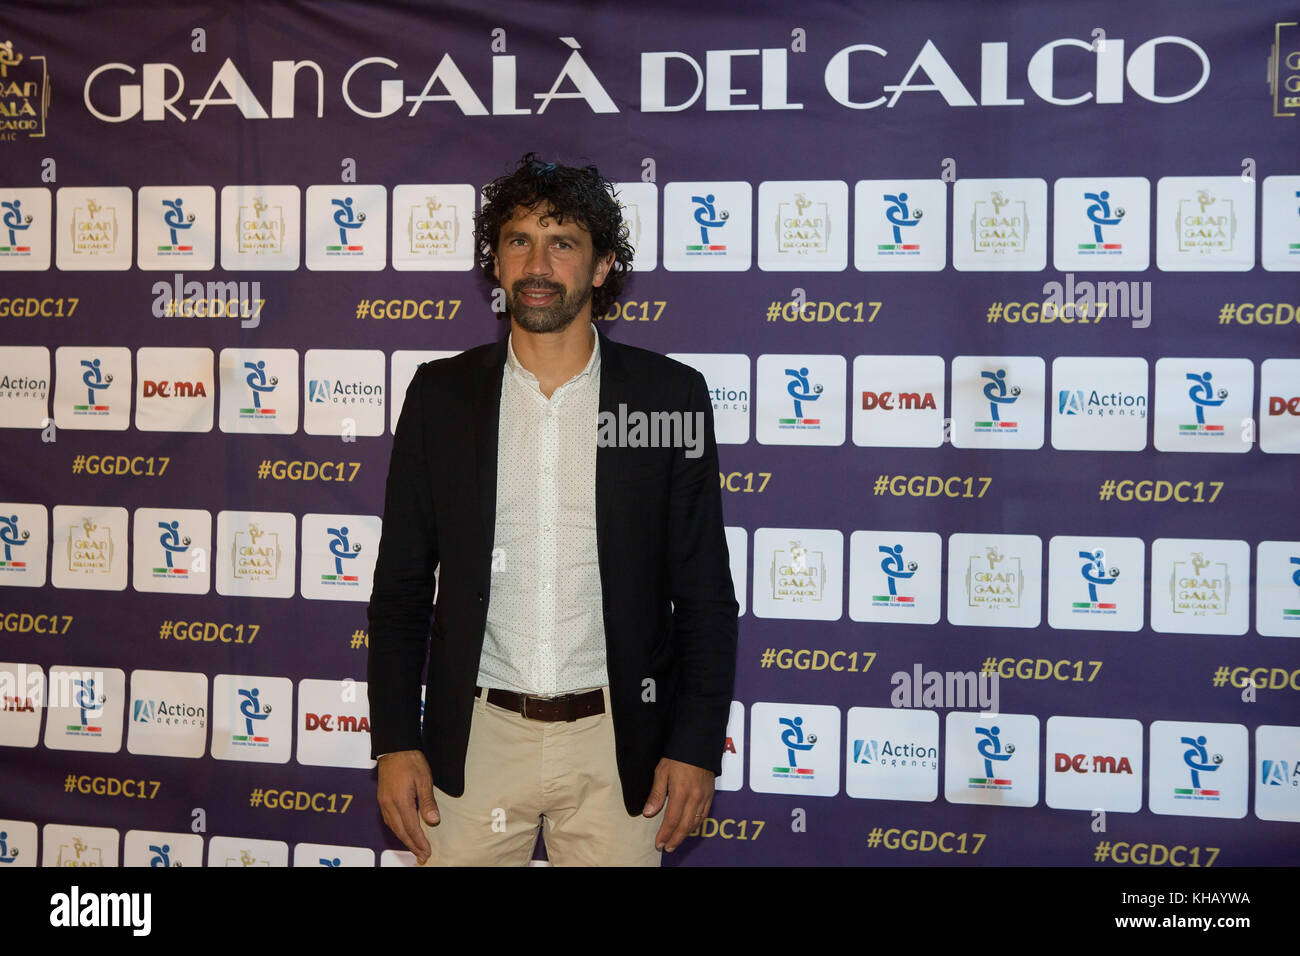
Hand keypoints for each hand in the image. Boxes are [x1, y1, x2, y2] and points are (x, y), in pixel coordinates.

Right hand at [376, 749, 438, 864]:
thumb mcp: (424, 779)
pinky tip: (403, 832)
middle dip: (412, 845)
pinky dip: (397, 830)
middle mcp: (389, 805)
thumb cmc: (411, 761)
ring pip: (393, 827)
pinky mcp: (382, 799)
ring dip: (404, 839)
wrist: (394, 748)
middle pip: (401, 831)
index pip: (411, 828)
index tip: (427, 851)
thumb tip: (433, 821)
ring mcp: (383, 802)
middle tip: (422, 856)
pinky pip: (388, 820)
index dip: (419, 842)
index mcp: (400, 801)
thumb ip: (428, 802)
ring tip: (414, 848)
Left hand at [641, 757, 714, 852]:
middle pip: (685, 825)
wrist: (698, 744)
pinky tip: (690, 828)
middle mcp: (695, 796)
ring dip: (686, 834)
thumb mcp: (662, 771)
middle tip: (667, 848)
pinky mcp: (710, 794)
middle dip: (675, 839)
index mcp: (681, 792)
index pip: (672, 820)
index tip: (658, 843)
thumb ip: (656, 794)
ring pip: (696, 822)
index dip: (665, 834)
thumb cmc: (677, 756)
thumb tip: (648, 812)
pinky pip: (704, 814)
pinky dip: (696, 824)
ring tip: (676, 841)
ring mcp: (704, 796)